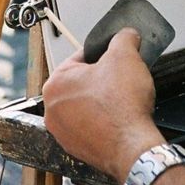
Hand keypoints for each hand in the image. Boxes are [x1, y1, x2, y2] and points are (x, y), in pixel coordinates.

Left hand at [42, 28, 162, 181]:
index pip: (81, 57)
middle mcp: (52, 110)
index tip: (116, 59)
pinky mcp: (76, 149)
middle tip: (121, 79)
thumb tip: (126, 35)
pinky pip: (90, 125)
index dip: (104, 55)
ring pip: (85, 105)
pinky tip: (119, 118)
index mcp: (55, 83)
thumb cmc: (122, 107)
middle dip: (102, 78)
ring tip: (121, 99)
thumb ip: (123, 38)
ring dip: (102, 100)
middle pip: (82, 82)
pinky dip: (103, 120)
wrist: (132, 147)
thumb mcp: (126, 55)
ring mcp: (63, 133)